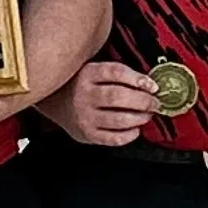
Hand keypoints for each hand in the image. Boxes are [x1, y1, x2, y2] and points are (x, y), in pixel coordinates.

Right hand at [41, 60, 158, 145]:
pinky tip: (135, 129)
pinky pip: (113, 138)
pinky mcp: (86, 134)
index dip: (138, 79)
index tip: (152, 85)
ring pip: (119, 119)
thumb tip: (148, 82)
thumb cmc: (79, 84)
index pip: (116, 73)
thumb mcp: (92, 69)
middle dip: (143, 101)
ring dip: (139, 118)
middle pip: (119, 97)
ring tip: (147, 115)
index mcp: (87, 74)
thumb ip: (115, 73)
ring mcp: (84, 116)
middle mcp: (84, 95)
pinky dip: (129, 135)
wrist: (53, 101)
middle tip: (154, 102)